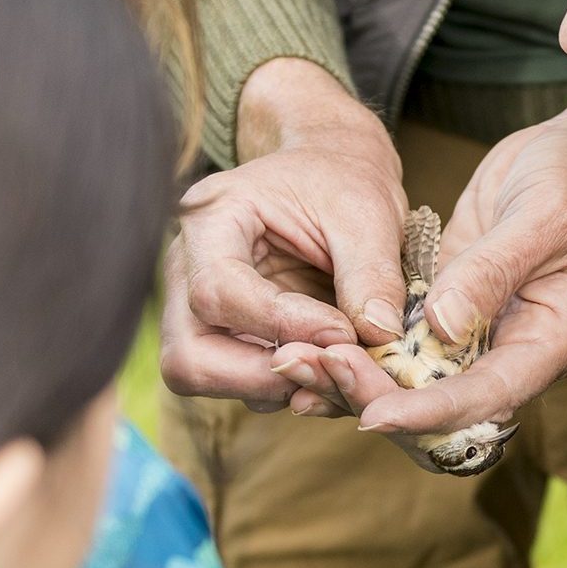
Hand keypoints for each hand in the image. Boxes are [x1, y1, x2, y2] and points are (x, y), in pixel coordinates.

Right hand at [159, 60, 408, 410]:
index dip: (280, 324)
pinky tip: (332, 369)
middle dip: (259, 377)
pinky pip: (237, 384)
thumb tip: (380, 336)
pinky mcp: (224, 337)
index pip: (217, 291)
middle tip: (331, 370)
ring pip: (203, 378)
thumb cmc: (343, 183)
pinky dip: (286, 388)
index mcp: (211, 218)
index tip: (344, 333)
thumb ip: (372, 274)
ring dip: (275, 388)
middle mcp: (186, 268)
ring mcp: (196, 308)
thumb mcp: (367, 214)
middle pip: (188, 354)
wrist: (331, 179)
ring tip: (340, 369)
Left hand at [336, 87, 566, 440]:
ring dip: (360, 375)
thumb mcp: (544, 215)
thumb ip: (494, 271)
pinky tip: (314, 342)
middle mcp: (517, 346)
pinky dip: (366, 345)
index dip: (429, 411)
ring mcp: (485, 327)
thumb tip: (443, 327)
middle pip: (443, 399)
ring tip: (295, 364)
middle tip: (310, 371)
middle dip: (376, 393)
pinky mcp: (456, 301)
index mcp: (554, 338)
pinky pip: (408, 340)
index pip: (488, 393)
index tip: (373, 416)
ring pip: (418, 376)